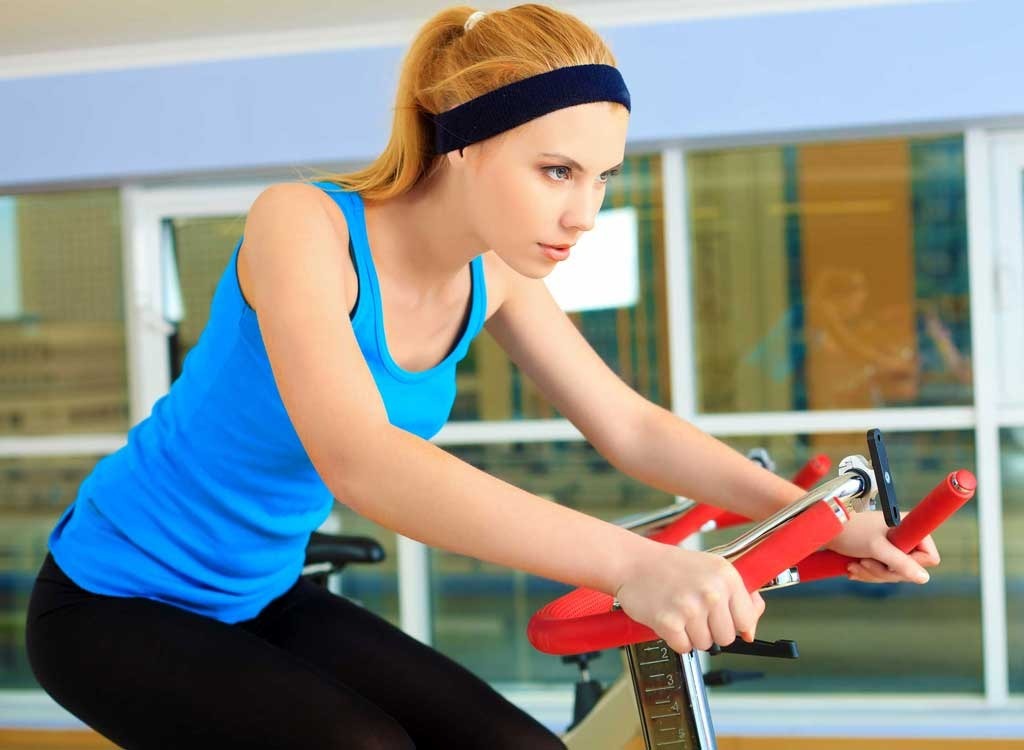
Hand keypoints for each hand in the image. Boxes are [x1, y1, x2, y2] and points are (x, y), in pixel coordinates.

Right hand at [614, 544, 764, 653]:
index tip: (723, 619)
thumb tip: (751, 629)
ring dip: (691, 635)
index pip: (747, 620)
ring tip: (680, 613)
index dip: (735, 624)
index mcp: (726, 576)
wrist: (633, 563)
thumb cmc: (670, 567)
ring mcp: (690, 607)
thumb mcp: (712, 569)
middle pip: (726, 638)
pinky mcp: (669, 622)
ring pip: (705, 645)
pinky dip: (675, 638)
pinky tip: (669, 619)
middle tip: (695, 613)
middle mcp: (710, 591)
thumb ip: (738, 596)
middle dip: (711, 631)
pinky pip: (683, 647)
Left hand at [825, 511, 940, 583]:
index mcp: (909, 528)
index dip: (912, 564)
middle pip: (909, 570)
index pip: (929, 557)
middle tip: (866, 562)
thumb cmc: (850, 531)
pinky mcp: (878, 555)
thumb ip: (901, 563)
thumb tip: (924, 578)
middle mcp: (903, 537)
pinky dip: (866, 573)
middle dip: (884, 571)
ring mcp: (891, 547)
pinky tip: (852, 567)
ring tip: (855, 564)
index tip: (891, 559)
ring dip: (872, 573)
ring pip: (893, 574)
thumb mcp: (877, 548)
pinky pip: (881, 573)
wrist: (825, 530)